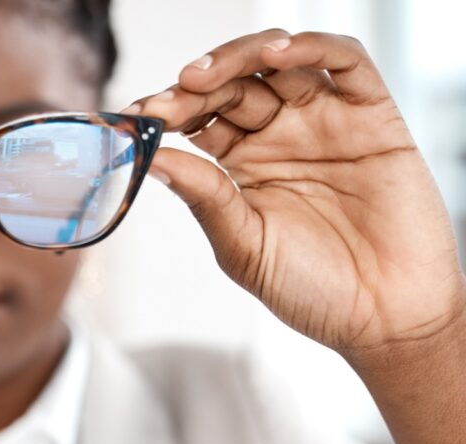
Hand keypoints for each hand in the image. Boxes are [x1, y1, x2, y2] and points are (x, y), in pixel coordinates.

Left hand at [128, 29, 465, 359]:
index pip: (199, 118)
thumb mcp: (243, 245)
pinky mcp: (373, 117)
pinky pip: (345, 63)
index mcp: (243, 165)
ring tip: (203, 77)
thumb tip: (151, 158)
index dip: (167, 111)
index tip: (136, 118)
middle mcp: (281, 136)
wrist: (384, 319)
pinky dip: (310, 46)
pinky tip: (275, 54)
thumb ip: (204, 197)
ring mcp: (325, 122)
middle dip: (193, 87)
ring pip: (279, 62)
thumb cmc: (312, 291)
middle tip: (165, 101)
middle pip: (232, 86)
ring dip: (238, 58)